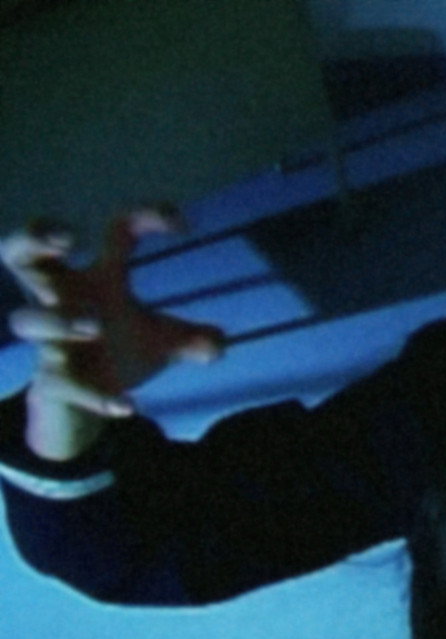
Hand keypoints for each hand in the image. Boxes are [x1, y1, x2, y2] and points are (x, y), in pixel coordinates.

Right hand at [2, 208, 224, 459]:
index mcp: (96, 280)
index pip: (114, 232)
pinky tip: (126, 406)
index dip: (145, 217)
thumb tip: (218, 344)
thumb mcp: (160, 343)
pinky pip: (60, 383)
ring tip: (93, 325)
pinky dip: (94, 395)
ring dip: (58, 319)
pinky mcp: (50, 381)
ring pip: (28, 320)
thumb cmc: (116, 353)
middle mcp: (64, 302)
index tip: (182, 224)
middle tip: (69, 242)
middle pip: (20, 252)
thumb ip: (191, 339)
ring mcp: (50, 341)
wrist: (82, 407)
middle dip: (34, 237)